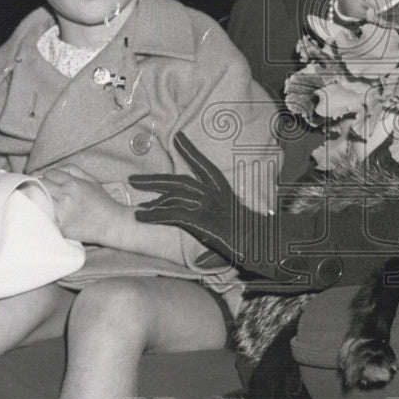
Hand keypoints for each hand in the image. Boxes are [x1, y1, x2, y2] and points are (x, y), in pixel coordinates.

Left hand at [41, 165, 126, 245]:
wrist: (113, 224)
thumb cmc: (103, 202)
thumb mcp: (91, 180)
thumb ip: (72, 170)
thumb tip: (54, 171)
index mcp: (73, 184)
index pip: (49, 174)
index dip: (50, 177)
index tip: (53, 182)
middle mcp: (66, 197)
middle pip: (41, 186)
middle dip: (44, 187)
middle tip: (50, 192)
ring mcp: (62, 213)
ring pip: (40, 201)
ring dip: (44, 201)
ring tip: (52, 204)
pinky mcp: (61, 228)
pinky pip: (46, 217)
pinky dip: (47, 215)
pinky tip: (55, 215)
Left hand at [130, 132, 342, 290]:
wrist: (265, 246)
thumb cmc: (255, 242)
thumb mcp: (233, 235)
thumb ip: (212, 241)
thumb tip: (198, 260)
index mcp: (223, 193)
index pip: (204, 166)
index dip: (190, 151)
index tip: (178, 137)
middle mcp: (214, 195)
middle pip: (179, 180)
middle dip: (155, 179)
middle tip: (135, 179)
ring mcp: (207, 206)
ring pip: (172, 194)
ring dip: (150, 196)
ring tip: (133, 200)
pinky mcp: (200, 219)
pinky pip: (171, 214)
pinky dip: (153, 215)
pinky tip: (140, 218)